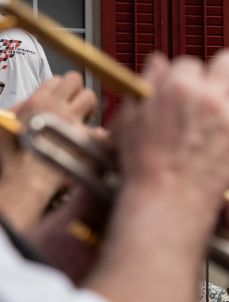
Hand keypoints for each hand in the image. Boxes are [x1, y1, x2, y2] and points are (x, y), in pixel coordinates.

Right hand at [0, 72, 97, 230]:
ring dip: (90, 107)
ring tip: (85, 118)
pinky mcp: (84, 140)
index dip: (62, 89)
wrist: (24, 179)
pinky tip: (98, 139)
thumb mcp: (6, 123)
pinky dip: (103, 134)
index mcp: (36, 102)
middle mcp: (55, 108)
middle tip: (78, 107)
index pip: (57, 79)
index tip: (64, 99)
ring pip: (91, 97)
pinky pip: (102, 129)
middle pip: (76, 81)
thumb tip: (28, 102)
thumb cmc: (14, 156)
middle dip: (79, 92)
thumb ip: (18, 109)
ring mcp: (72, 122)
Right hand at [112, 50, 228, 212]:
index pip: (191, 63)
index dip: (190, 75)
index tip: (190, 85)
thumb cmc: (144, 165)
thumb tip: (159, 63)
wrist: (162, 200)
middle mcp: (209, 98)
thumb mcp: (132, 117)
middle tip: (223, 82)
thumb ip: (148, 84)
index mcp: (178, 87)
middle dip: (225, 70)